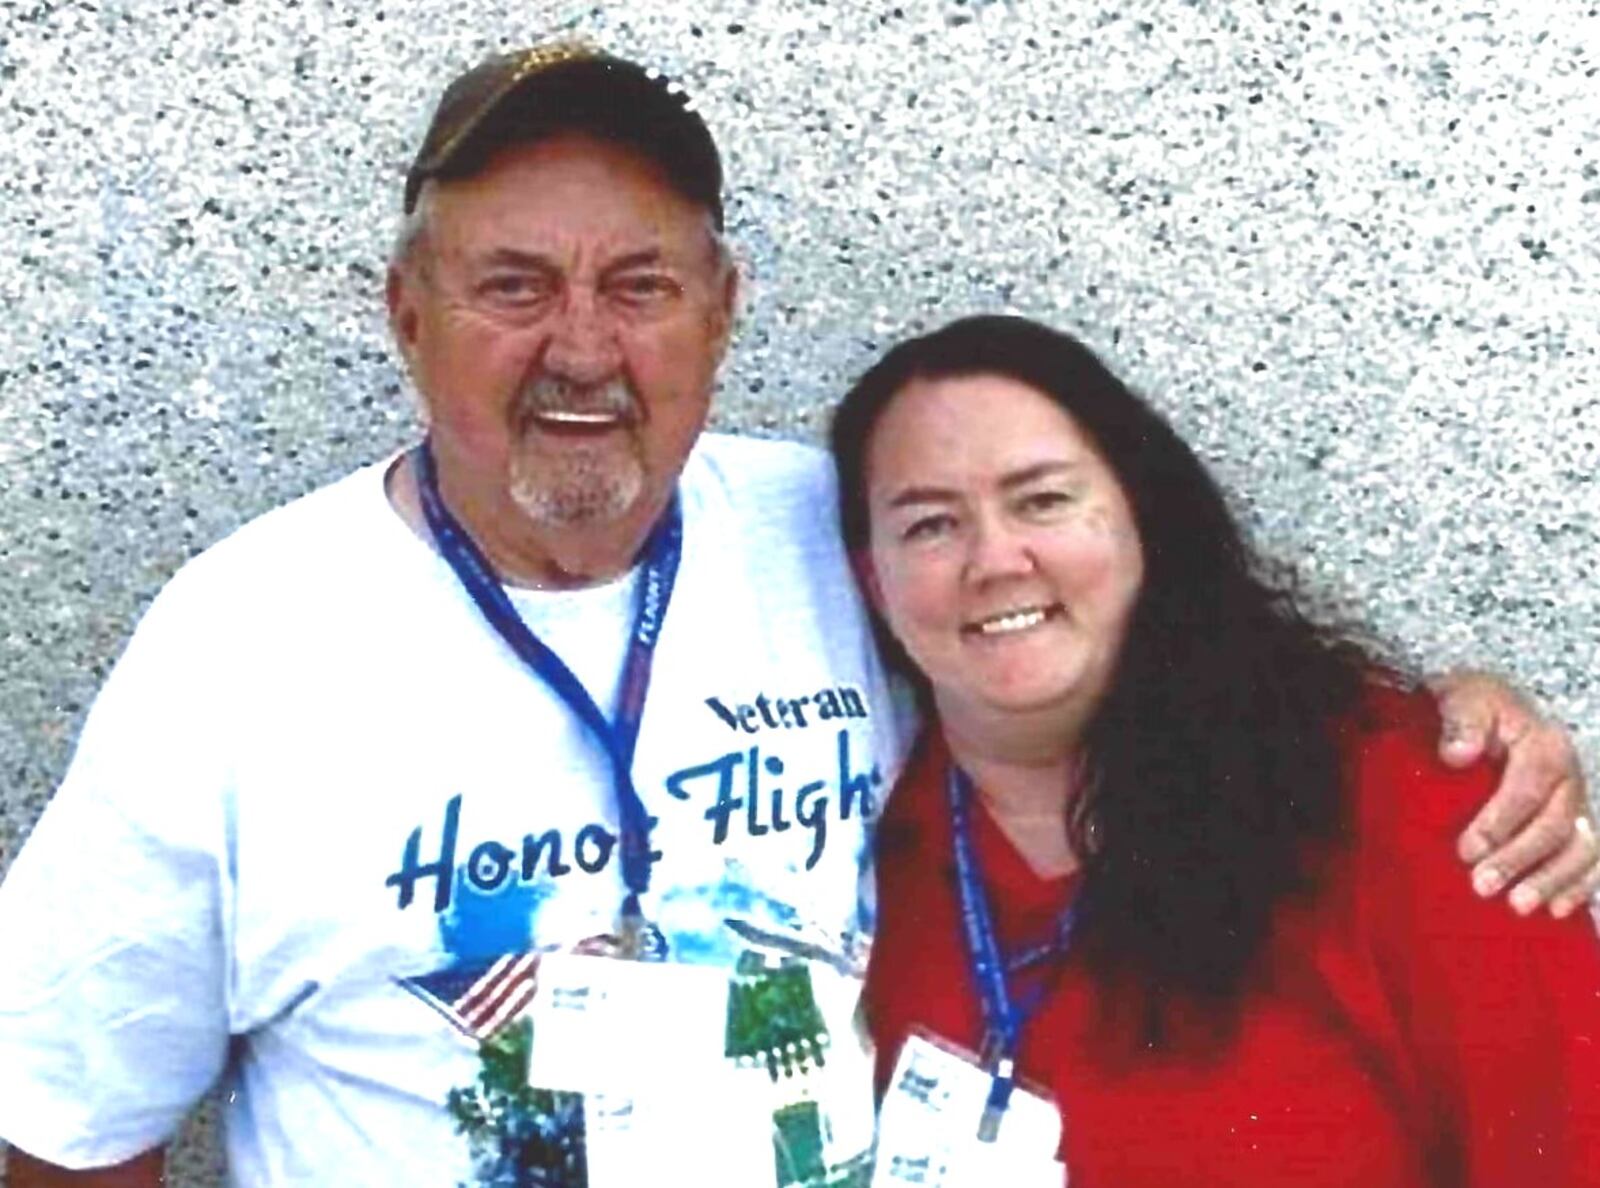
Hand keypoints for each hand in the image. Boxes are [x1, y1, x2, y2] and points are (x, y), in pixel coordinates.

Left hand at [1431, 670, 1598, 918]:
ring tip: (1519, 906)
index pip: (1526, 790)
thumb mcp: (1465, 700)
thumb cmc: (1475, 706)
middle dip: (1519, 860)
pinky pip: (1593, 857)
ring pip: (1582, 847)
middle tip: (1482, 886)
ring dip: (1553, 880)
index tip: (1466, 851)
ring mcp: (1579, 800)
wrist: (1491, 707)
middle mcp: (1570, 776)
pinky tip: (1559, 909)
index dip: (1498, 823)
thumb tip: (1458, 754)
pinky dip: (1581, 885)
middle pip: (1554, 824)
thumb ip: (1462, 722)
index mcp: (1545, 746)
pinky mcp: (1577, 820)